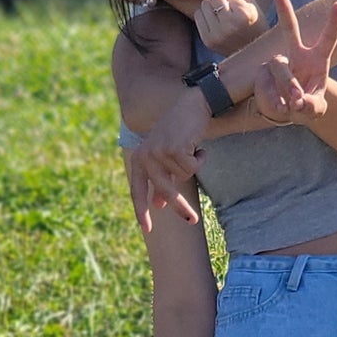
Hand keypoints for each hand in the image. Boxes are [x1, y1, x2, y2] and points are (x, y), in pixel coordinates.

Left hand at [126, 88, 208, 232]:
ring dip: (193, 165)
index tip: (147, 231)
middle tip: (194, 221)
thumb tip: (159, 206)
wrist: (192, 105)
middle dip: (180, 207)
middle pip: (164, 191)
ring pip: (183, 177)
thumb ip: (161, 179)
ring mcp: (158, 152)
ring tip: (190, 149)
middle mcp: (145, 156)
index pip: (137, 191)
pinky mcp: (174, 148)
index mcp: (139, 160)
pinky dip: (200, 158)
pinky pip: (193, 167)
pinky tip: (196, 144)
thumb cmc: (179, 132)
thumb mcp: (166, 157)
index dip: (141, 212)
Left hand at [185, 0, 263, 55]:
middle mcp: (228, 25)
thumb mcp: (252, 3)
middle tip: (232, 11)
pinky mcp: (208, 41)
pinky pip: (198, 17)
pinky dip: (206, 17)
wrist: (254, 52)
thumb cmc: (254, 22)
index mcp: (243, 14)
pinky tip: (218, 25)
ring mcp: (216, 35)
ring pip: (202, 6)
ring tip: (226, 19)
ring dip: (211, 8)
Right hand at [251, 0, 336, 124]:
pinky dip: (277, 101)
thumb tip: (299, 101)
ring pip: (281, 68)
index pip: (328, 39)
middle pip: (289, 30)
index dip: (334, 23)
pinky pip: (268, 86)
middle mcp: (297, 56)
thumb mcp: (316, 109)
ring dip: (290, 86)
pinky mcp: (264, 76)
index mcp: (317, 59)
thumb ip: (313, 106)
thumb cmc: (308, 104)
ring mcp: (279, 65)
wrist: (288, 112)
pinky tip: (283, 109)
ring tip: (296, 103)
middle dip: (284, 10)